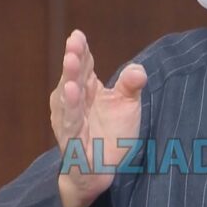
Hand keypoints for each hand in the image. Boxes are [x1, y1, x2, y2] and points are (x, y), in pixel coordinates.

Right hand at [50, 30, 146, 206]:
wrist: (101, 171)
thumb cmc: (111, 134)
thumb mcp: (127, 105)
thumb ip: (131, 86)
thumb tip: (138, 70)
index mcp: (86, 90)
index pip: (83, 66)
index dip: (80, 51)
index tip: (78, 35)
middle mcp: (74, 103)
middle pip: (73, 77)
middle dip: (73, 59)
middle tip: (73, 42)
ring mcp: (70, 122)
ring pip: (68, 98)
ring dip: (69, 78)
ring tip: (71, 60)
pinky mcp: (72, 142)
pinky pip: (70, 124)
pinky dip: (70, 108)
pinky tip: (71, 92)